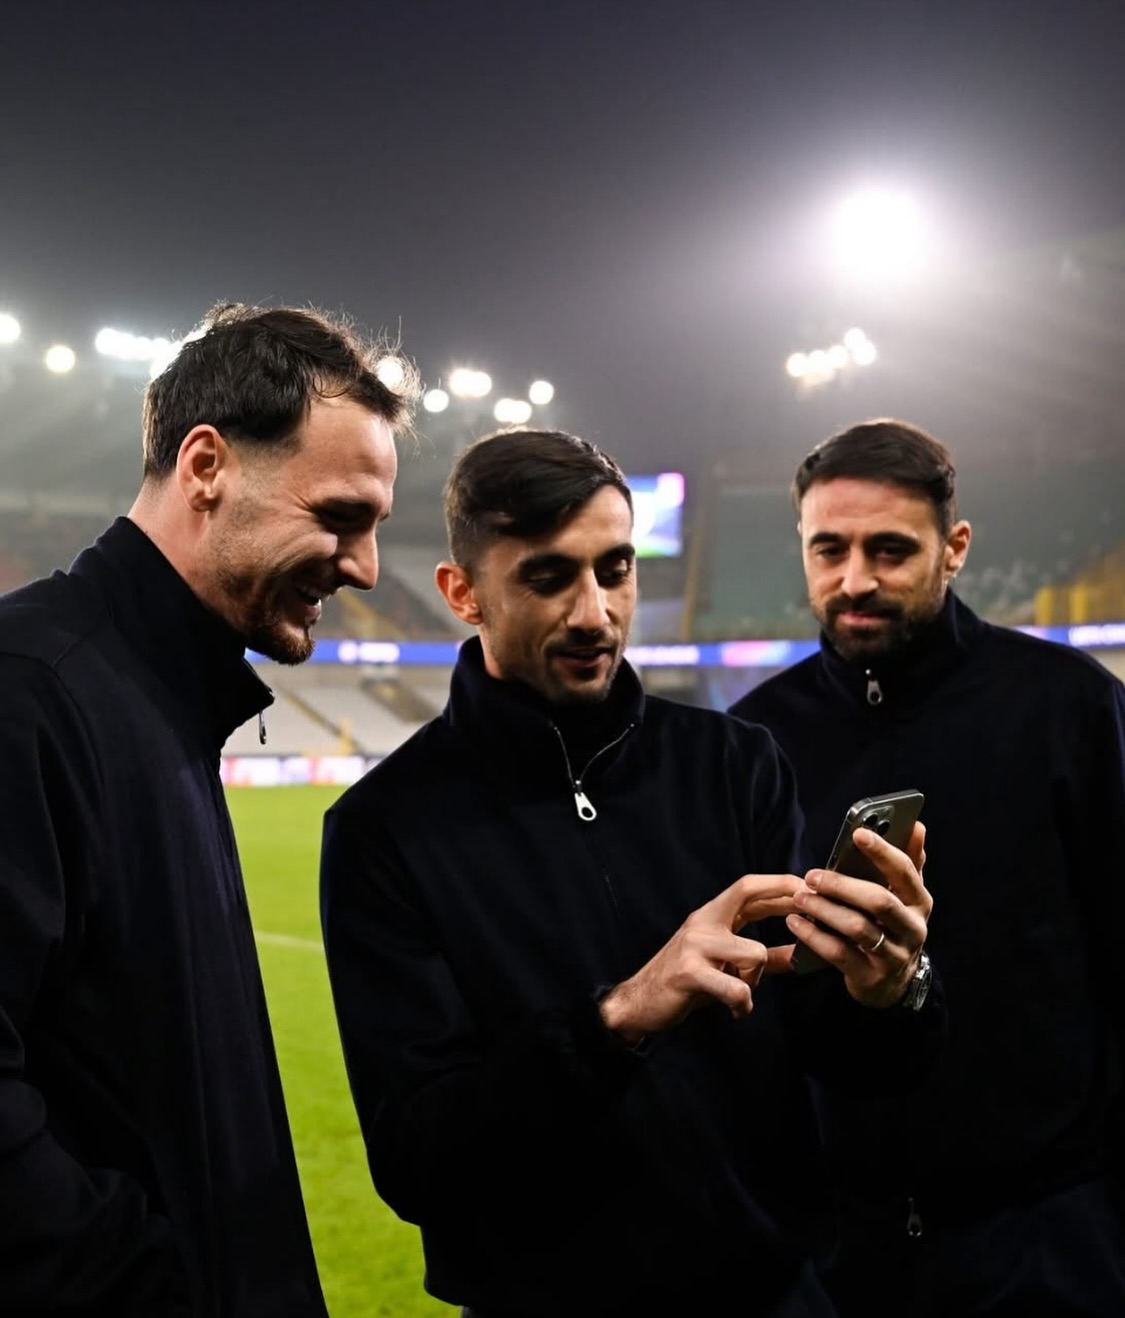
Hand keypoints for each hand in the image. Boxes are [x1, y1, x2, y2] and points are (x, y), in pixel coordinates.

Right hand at [599, 873, 801, 1041]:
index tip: (808, 886)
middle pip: (746, 892)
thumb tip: (797, 955)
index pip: (747, 887)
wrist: (640, 1001)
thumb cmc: (686, 982)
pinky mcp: (690, 972)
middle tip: (812, 910)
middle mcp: (702, 922)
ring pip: (754, 951)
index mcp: (710, 916)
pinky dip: (742, 1003)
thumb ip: (761, 958)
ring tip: (741, 993)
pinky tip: (735, 1009)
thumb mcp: (724, 965)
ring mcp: (695, 945)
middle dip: (784, 896)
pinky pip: (737, 987)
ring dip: (756, 978)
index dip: (778, 883)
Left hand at [785, 822, 931, 1008]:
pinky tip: (795, 923)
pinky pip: (839, 954)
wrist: (893, 983)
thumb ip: (907, 863)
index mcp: (920, 902)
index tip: (857, 833)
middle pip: (879, 901)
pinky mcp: (871, 977)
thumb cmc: (892, 926)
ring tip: (800, 897)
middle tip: (812, 875)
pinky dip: (814, 937)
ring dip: (824, 910)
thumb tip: (917, 826)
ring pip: (858, 928)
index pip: (904, 872)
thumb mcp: (904, 897)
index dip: (882, 852)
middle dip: (842, 885)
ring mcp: (893, 956)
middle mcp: (912, 929)